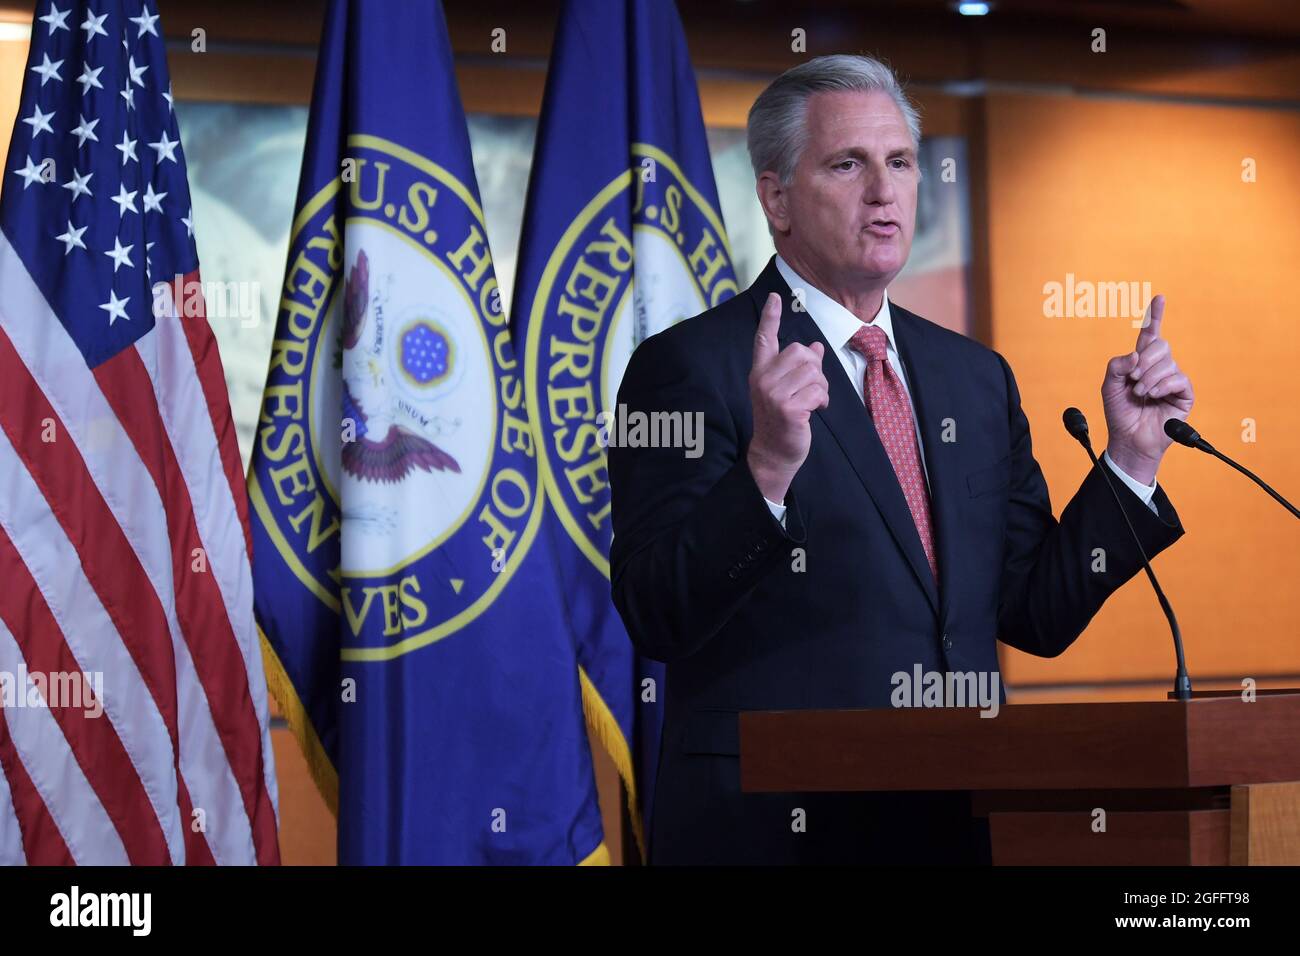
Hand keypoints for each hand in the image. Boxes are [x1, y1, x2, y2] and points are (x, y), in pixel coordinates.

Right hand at [746, 292, 829, 501]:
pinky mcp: (787, 408)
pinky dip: (821, 401)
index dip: (771, 317)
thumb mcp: (788, 389)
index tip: (775, 297)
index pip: (764, 339)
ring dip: (821, 387)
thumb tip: (816, 347)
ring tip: (813, 401)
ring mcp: (773, 393)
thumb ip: (799, 367)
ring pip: (813, 372)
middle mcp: (763, 379)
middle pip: (802, 352)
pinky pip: (817, 391)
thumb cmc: (783, 420)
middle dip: (815, 369)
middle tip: (812, 388)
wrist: (774, 452)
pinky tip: (815, 410)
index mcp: (761, 371)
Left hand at [1101, 294, 1193, 484]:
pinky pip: (1178, 378)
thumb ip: (1117, 366)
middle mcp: (1159, 367)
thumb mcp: (1109, 386)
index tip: (1159, 298)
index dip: (1155, 316)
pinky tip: (1153, 396)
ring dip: (1149, 378)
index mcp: (1141, 361)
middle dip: (1144, 361)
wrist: (1129, 439)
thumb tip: (1136, 354)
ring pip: (1167, 362)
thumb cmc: (1119, 413)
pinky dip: (1162, 385)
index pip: (1150, 334)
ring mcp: (1172, 379)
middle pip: (1160, 345)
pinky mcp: (1184, 393)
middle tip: (1133, 381)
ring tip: (1140, 394)